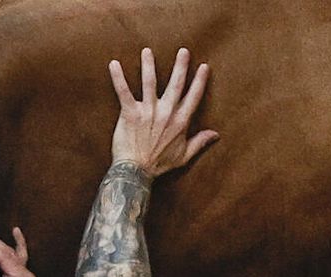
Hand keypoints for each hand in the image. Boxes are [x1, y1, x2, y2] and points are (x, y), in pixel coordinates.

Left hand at [108, 46, 218, 177]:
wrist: (136, 172)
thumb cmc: (159, 165)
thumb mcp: (183, 156)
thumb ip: (199, 142)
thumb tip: (216, 134)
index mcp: (180, 121)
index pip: (193, 96)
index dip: (199, 81)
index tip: (203, 66)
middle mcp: (166, 113)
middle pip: (175, 84)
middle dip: (180, 66)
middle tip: (183, 51)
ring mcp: (148, 111)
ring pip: (149, 82)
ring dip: (148, 64)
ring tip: (147, 51)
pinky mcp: (130, 113)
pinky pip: (123, 91)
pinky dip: (118, 77)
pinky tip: (113, 64)